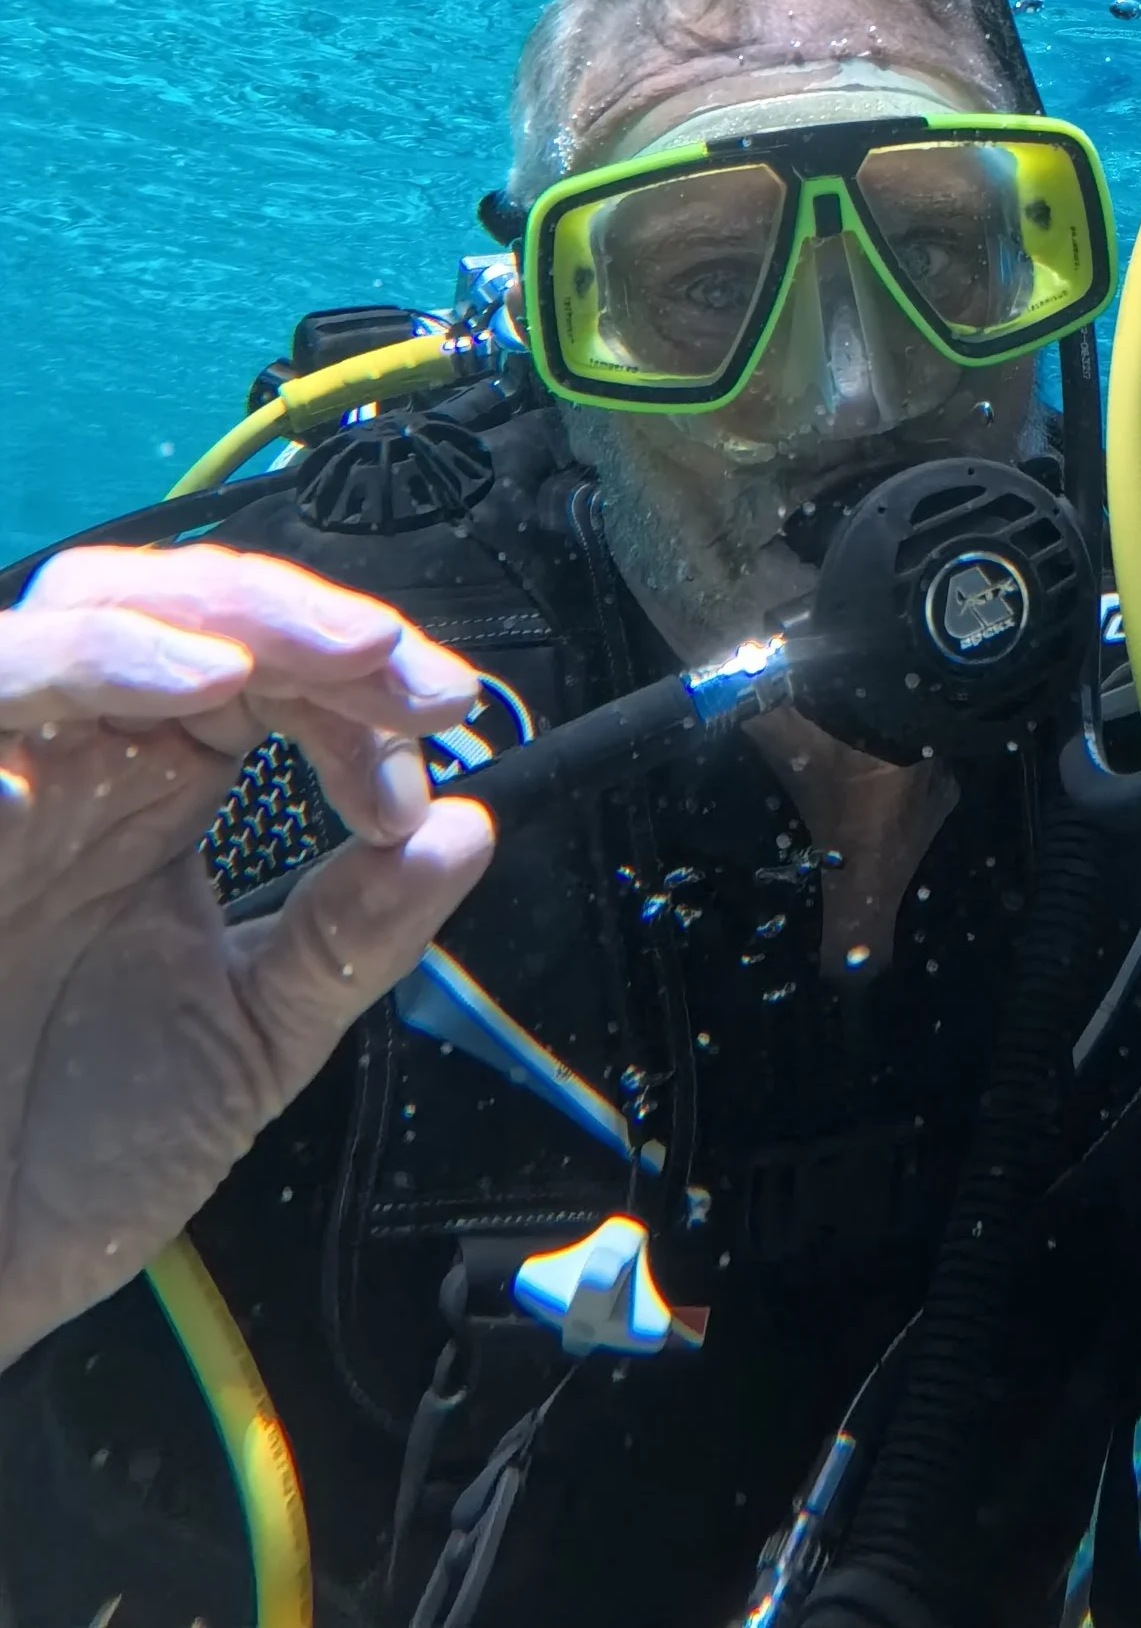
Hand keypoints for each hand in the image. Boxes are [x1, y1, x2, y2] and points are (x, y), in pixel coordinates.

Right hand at [0, 545, 494, 1368]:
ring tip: (245, 669)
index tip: (436, 723)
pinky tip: (103, 736)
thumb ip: (351, 935)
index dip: (357, 671)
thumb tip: (470, 827)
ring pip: (57, 624)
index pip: (263, 661)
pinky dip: (40, 696)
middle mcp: (71, 770)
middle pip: (164, 602)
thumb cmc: (69, 1165)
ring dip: (160, 628)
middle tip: (383, 662)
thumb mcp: (248, 1041)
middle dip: (283, 613)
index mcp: (151, 794)